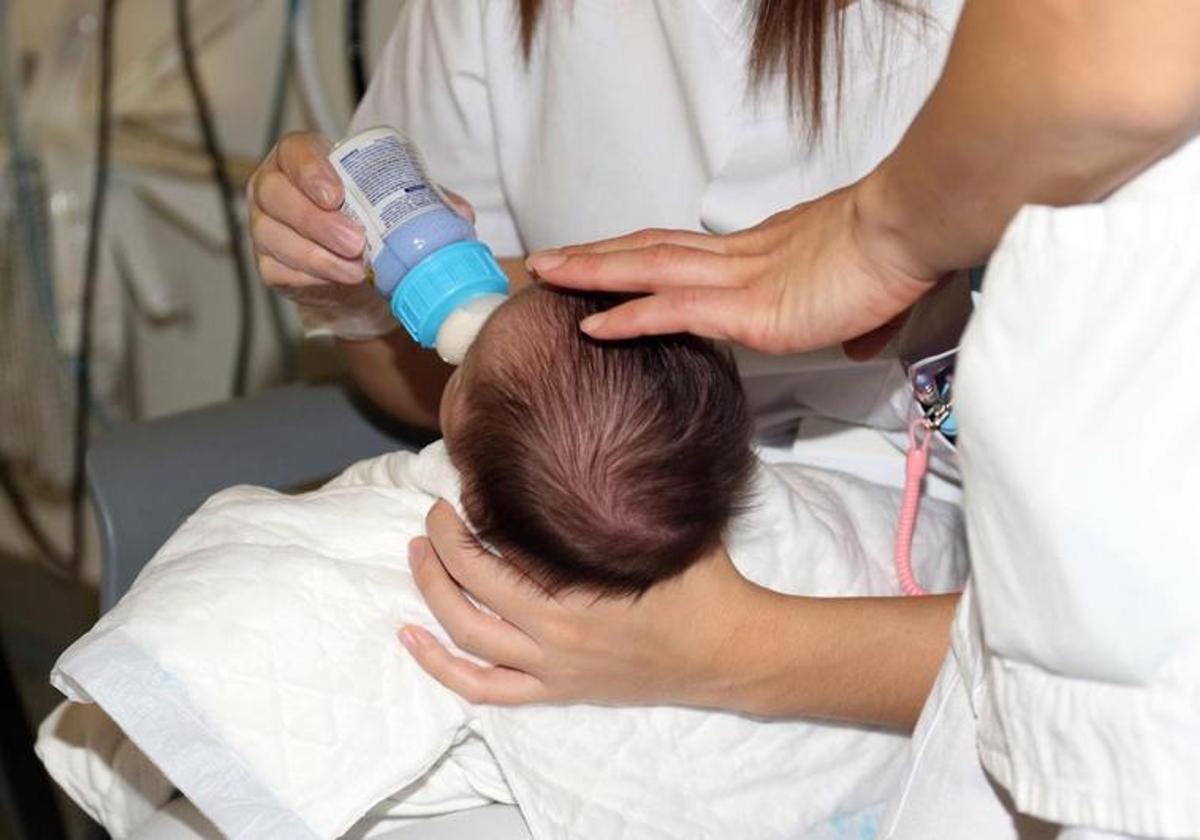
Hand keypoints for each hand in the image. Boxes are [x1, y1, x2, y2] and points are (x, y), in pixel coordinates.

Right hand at [247, 131, 475, 339]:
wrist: (362, 272)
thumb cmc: (374, 222)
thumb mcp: (399, 204)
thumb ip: (427, 201)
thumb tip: (462, 214)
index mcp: (303, 159)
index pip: (294, 151)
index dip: (310, 170)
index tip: (336, 195)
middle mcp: (274, 187)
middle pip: (277, 195)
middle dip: (316, 221)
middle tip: (356, 241)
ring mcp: (266, 226)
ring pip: (273, 236)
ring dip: (316, 254)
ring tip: (356, 268)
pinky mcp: (269, 263)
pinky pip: (279, 269)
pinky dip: (311, 276)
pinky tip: (340, 279)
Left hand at [400, 501, 765, 706]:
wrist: (728, 652)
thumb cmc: (703, 582)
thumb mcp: (670, 527)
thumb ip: (629, 499)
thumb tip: (596, 448)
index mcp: (583, 588)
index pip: (507, 546)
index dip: (476, 514)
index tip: (465, 485)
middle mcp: (557, 632)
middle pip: (475, 584)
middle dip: (445, 542)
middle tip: (435, 510)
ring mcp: (552, 667)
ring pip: (467, 634)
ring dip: (433, 589)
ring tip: (416, 552)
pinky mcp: (555, 691)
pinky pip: (484, 688)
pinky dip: (440, 666)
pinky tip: (408, 637)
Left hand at [524, 183, 940, 357]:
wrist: (907, 234)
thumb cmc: (894, 255)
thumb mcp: (867, 296)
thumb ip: (852, 321)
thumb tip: (859, 343)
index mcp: (761, 252)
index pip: (682, 248)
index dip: (637, 251)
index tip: (603, 256)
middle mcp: (738, 259)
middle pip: (648, 248)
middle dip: (595, 254)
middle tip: (549, 257)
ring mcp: (737, 283)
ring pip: (645, 270)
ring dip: (590, 273)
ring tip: (544, 276)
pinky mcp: (746, 311)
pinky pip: (670, 311)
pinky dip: (626, 318)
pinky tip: (590, 326)